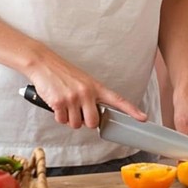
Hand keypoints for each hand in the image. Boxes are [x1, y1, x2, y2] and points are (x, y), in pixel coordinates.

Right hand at [27, 54, 146, 129]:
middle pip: (93, 122)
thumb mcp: (83, 81)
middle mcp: (87, 92)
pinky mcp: (59, 102)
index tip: (143, 118)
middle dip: (85, 122)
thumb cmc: (63, 73)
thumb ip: (92, 96)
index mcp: (96, 87)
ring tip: (65, 105)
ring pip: (76, 124)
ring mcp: (73, 98)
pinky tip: (57, 104)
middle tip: (78, 112)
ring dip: (69, 119)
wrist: (44, 63)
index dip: (131, 110)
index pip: (118, 99)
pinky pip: (62, 120)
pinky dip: (58, 116)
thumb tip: (95, 116)